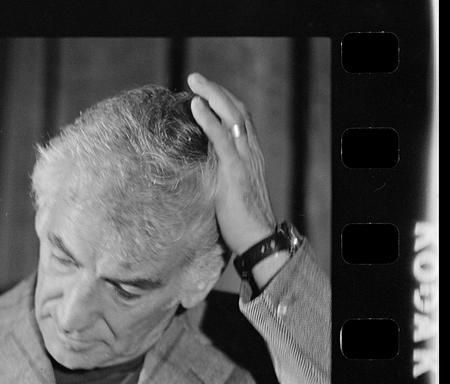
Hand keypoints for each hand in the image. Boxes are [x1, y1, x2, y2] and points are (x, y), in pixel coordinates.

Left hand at [187, 72, 276, 255]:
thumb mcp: (228, 192)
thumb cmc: (240, 222)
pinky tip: (196, 106)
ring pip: (231, 116)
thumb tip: (201, 173)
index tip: (206, 92)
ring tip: (193, 83)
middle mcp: (250, 152)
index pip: (240, 118)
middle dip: (216, 91)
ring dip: (212, 96)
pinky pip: (222, 139)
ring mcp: (244, 160)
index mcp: (249, 156)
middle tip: (195, 78)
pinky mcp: (235, 171)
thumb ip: (220, 176)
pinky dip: (209, 119)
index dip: (224, 102)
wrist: (256, 239)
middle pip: (236, 110)